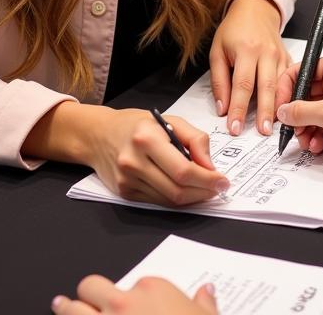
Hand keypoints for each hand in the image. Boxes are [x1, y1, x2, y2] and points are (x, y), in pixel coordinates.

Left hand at [53, 276, 217, 314]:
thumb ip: (204, 305)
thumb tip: (207, 292)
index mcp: (151, 290)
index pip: (130, 282)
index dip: (130, 298)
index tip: (135, 308)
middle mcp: (123, 304)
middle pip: (92, 286)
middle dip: (89, 294)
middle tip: (88, 301)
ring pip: (73, 310)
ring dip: (66, 309)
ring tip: (59, 305)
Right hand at [84, 107, 228, 205]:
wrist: (100, 134)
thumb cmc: (138, 125)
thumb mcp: (170, 120)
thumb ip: (195, 139)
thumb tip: (211, 166)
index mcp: (146, 138)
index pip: (183, 170)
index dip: (207, 180)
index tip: (223, 182)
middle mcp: (134, 161)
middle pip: (177, 190)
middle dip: (204, 192)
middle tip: (219, 189)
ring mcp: (127, 181)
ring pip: (169, 200)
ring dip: (193, 198)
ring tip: (205, 189)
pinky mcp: (125, 193)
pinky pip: (158, 202)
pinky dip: (176, 199)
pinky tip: (185, 190)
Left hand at [209, 0, 288, 136]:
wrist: (255, 10)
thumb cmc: (234, 30)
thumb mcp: (217, 51)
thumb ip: (219, 81)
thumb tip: (222, 108)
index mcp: (246, 50)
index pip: (242, 85)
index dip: (238, 109)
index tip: (235, 127)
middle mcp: (265, 53)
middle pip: (266, 87)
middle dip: (264, 113)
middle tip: (262, 133)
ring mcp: (280, 56)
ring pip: (281, 86)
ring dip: (278, 108)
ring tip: (274, 126)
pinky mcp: (288, 58)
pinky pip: (290, 80)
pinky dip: (288, 97)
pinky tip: (284, 111)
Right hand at [274, 54, 322, 161]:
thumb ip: (300, 111)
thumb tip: (283, 111)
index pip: (303, 70)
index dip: (287, 88)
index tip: (279, 106)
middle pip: (308, 96)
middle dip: (299, 115)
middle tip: (292, 128)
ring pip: (316, 114)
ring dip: (308, 129)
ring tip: (307, 141)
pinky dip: (320, 137)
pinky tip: (317, 146)